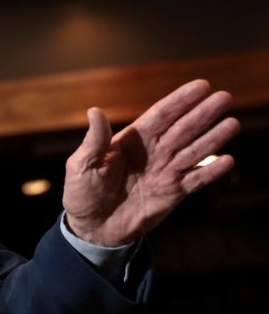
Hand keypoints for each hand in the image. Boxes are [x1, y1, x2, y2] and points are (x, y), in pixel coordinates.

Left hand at [63, 79, 239, 245]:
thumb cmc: (83, 192)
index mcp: (132, 140)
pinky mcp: (173, 193)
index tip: (201, 86)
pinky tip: (227, 160)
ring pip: (194, 151)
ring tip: (232, 123)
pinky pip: (196, 180)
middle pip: (183, 129)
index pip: (160, 115)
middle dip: (203, 114)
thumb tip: (94, 111)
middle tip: (225, 98)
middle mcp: (153, 152)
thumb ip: (94, 141)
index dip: (180, 101)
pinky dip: (211, 171)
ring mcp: (165, 171)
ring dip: (213, 138)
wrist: (92, 228)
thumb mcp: (82, 165)